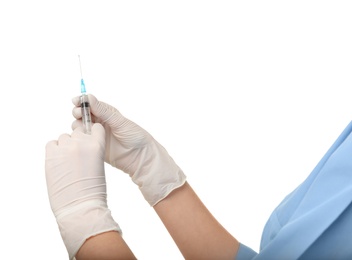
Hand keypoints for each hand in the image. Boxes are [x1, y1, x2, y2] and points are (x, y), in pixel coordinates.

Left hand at [45, 124, 119, 258]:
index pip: (95, 127)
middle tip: (77, 158)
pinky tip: (58, 163)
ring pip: (63, 137)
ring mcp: (65, 148)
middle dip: (77, 142)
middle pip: (77, 132)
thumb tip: (79, 144)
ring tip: (67, 163)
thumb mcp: (98, 164)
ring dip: (65, 146)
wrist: (80, 207)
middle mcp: (81, 143)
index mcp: (97, 145)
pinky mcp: (51, 155)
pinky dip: (54, 151)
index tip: (90, 140)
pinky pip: (51, 144)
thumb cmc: (93, 191)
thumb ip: (90, 150)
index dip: (91, 133)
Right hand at [72, 94, 185, 205]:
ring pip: (79, 127)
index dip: (82, 102)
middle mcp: (100, 123)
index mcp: (107, 114)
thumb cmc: (135, 136)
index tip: (76, 101)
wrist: (140, 157)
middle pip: (82, 114)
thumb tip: (89, 97)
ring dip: (77, 125)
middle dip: (78, 112)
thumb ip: (104, 111)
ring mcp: (96, 135)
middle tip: (79, 114)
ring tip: (83, 128)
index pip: (91, 104)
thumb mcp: (119, 122)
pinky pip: (82, 141)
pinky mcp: (94, 147)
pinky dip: (78, 138)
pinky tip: (81, 138)